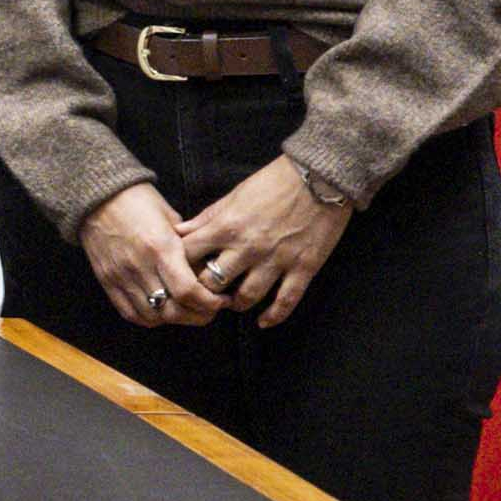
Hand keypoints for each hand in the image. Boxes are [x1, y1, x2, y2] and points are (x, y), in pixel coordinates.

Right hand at [74, 181, 223, 329]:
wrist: (96, 198)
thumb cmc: (139, 202)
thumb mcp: (171, 218)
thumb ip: (187, 246)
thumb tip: (205, 270)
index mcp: (161, 248)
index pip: (188, 291)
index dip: (210, 303)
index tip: (221, 300)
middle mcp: (140, 267)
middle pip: (172, 311)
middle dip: (198, 316)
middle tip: (210, 309)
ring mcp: (121, 277)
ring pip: (153, 317)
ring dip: (174, 319)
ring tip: (186, 310)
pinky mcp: (107, 282)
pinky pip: (130, 313)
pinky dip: (149, 318)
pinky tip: (161, 310)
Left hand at [173, 155, 358, 326]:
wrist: (321, 177)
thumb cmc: (274, 183)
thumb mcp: (234, 195)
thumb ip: (207, 218)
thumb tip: (179, 232)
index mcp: (225, 227)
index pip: (188, 256)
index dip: (180, 268)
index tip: (181, 273)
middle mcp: (247, 247)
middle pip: (212, 284)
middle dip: (205, 292)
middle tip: (206, 295)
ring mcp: (276, 260)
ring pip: (247, 297)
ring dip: (236, 304)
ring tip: (234, 303)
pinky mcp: (304, 268)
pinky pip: (286, 301)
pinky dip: (273, 316)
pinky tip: (264, 322)